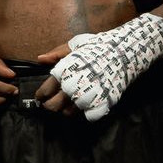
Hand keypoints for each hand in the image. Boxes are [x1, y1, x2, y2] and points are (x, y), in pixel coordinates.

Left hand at [38, 13, 162, 120]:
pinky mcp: (101, 104)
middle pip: (54, 106)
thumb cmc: (97, 47)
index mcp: (64, 73)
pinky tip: (83, 107)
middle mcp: (73, 88)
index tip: (40, 97)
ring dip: (65, 110)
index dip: (40, 95)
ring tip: (67, 104)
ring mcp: (87, 98)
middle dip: (49, 106)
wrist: (123, 53)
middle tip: (50, 104)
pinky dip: (84, 113)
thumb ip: (56, 54)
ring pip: (69, 114)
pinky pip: (88, 116)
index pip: (45, 91)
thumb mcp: (74, 45)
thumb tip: (39, 59)